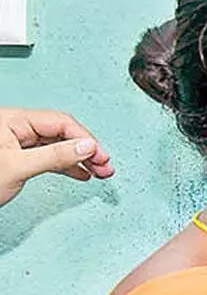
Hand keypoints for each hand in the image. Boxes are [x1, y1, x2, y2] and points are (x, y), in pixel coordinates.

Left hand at [0, 108, 114, 206]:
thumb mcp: (17, 168)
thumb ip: (54, 156)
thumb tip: (85, 146)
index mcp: (13, 120)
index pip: (60, 123)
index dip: (84, 139)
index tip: (99, 155)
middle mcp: (15, 128)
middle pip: (62, 133)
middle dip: (86, 149)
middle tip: (105, 165)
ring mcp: (16, 142)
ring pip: (57, 145)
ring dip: (80, 158)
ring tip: (99, 171)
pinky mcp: (17, 157)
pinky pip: (48, 156)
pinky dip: (66, 165)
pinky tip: (80, 173)